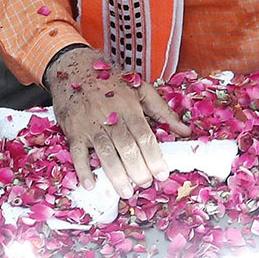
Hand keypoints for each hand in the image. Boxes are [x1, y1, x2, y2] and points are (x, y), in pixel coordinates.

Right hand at [44, 45, 191, 201]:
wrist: (74, 66)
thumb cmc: (110, 80)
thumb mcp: (140, 89)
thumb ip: (163, 111)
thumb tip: (185, 131)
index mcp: (128, 106)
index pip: (144, 134)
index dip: (154, 156)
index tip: (162, 174)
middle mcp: (109, 115)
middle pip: (125, 146)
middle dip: (137, 168)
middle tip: (145, 184)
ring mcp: (89, 124)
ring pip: (104, 152)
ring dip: (116, 174)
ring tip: (125, 191)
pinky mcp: (73, 130)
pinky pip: (77, 152)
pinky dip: (82, 169)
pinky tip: (91, 184)